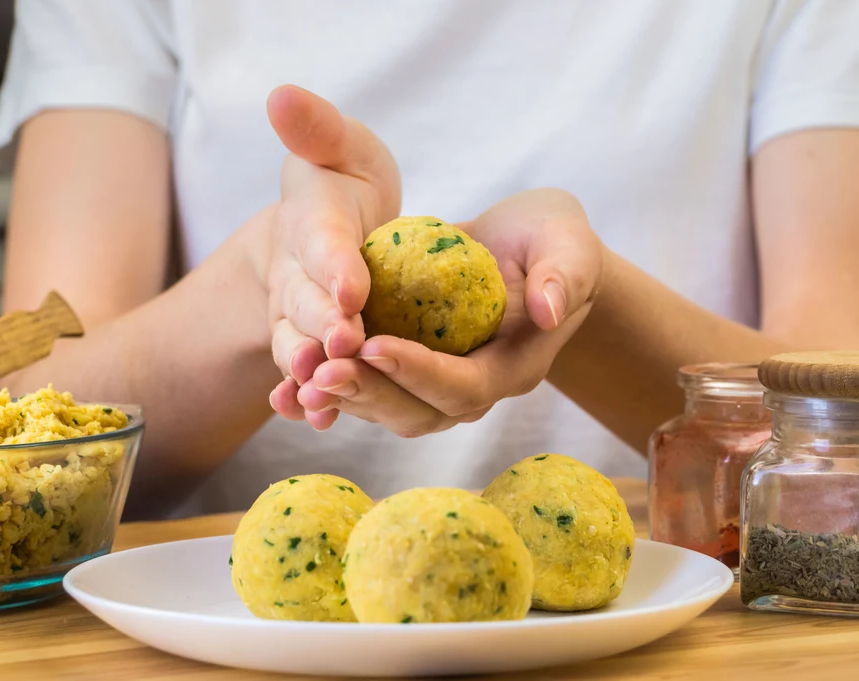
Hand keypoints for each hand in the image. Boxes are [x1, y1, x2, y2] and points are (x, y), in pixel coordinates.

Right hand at [263, 85, 400, 429]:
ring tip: (324, 393)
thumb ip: (317, 129)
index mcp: (310, 221)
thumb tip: (281, 95)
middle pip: (304, 303)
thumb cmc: (343, 183)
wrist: (323, 231)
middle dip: (323, 324)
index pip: (320, 242)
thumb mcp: (340, 148)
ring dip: (310, 370)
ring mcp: (295, 316)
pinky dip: (307, 398)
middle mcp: (294, 275)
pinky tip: (319, 418)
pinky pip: (302, 375)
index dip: (333, 264)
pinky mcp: (306, 346)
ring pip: (297, 346)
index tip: (352, 287)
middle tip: (344, 343)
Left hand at [290, 188, 603, 436]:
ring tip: (303, 376)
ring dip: (346, 397)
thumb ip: (566, 272)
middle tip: (322, 371)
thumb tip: (549, 309)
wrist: (528, 251)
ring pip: (390, 410)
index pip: (465, 386)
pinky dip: (334, 393)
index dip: (420, 373)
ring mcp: (441, 386)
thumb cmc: (550, 240)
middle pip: (419, 412)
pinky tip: (291, 387)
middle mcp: (477, 388)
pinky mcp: (413, 373)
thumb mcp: (568, 242)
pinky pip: (373, 393)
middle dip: (371, 394)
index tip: (374, 343)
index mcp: (514, 365)